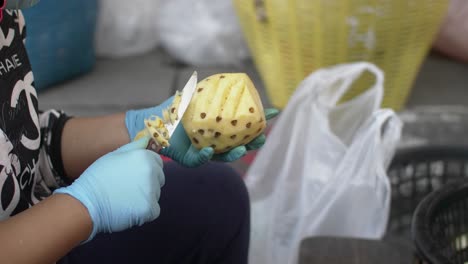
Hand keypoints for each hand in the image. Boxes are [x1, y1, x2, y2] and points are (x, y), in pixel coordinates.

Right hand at [54, 137, 164, 242]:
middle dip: (149, 183)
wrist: (87, 202)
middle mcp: (151, 172)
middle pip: (159, 178)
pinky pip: (154, 210)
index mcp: (144, 157)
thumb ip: (134, 147)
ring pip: (156, 194)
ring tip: (126, 198)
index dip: (146, 169)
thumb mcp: (114, 155)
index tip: (133, 175)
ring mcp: (152, 191)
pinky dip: (144, 212)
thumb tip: (148, 139)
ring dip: (145, 198)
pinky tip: (129, 209)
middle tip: (128, 187)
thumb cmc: (98, 177)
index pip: (158, 162)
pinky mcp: (150, 208)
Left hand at [125, 97, 279, 166]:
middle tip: (263, 137)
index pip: (243, 124)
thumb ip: (205, 88)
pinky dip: (207, 155)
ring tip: (243, 148)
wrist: (152, 123)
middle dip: (254, 142)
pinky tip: (210, 150)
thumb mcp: (191, 96)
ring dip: (236, 152)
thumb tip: (225, 78)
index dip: (259, 119)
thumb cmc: (172, 110)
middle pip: (240, 143)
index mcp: (219, 126)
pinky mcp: (192, 159)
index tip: (274, 112)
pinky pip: (202, 159)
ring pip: (225, 155)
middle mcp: (216, 140)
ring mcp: (205, 151)